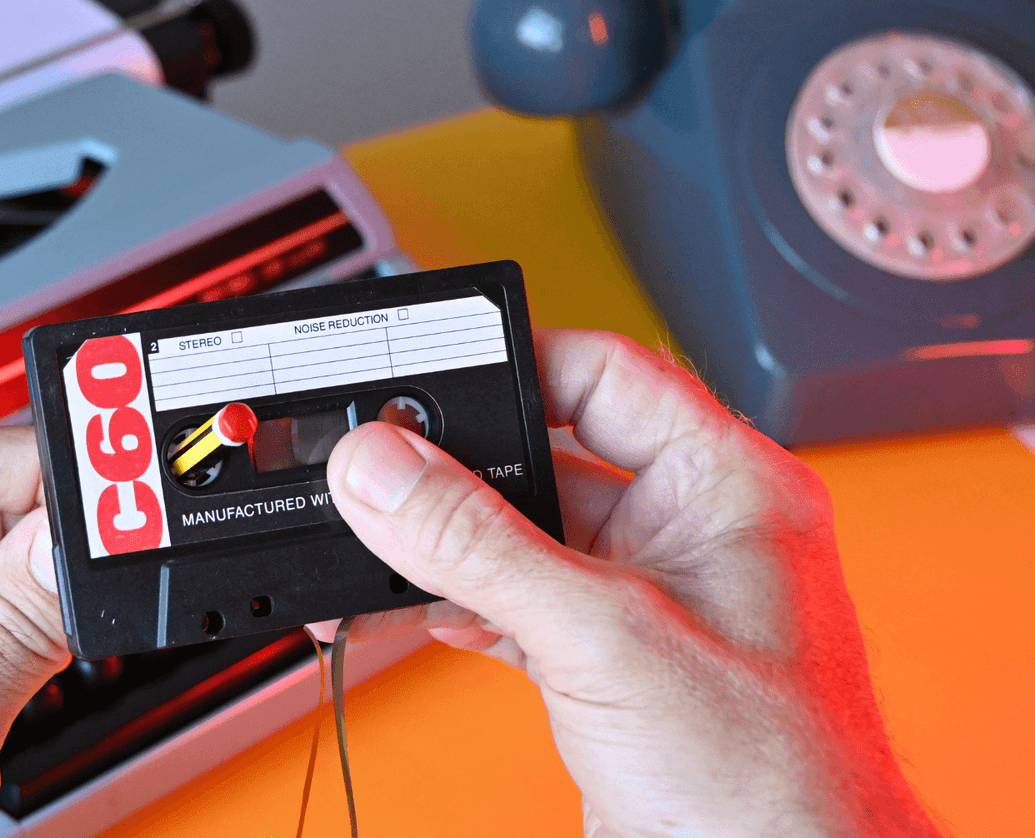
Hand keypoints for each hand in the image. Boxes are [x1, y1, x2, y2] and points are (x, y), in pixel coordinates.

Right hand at [320, 330, 937, 837]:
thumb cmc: (775, 788)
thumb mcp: (608, 639)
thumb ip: (483, 546)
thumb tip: (383, 469)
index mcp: (728, 488)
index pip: (609, 373)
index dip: (518, 360)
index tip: (427, 369)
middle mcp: (687, 534)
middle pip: (550, 455)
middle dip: (461, 467)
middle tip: (379, 468)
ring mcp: (644, 602)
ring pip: (520, 537)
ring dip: (446, 545)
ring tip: (373, 544)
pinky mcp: (605, 665)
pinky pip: (514, 603)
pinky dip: (459, 604)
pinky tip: (416, 606)